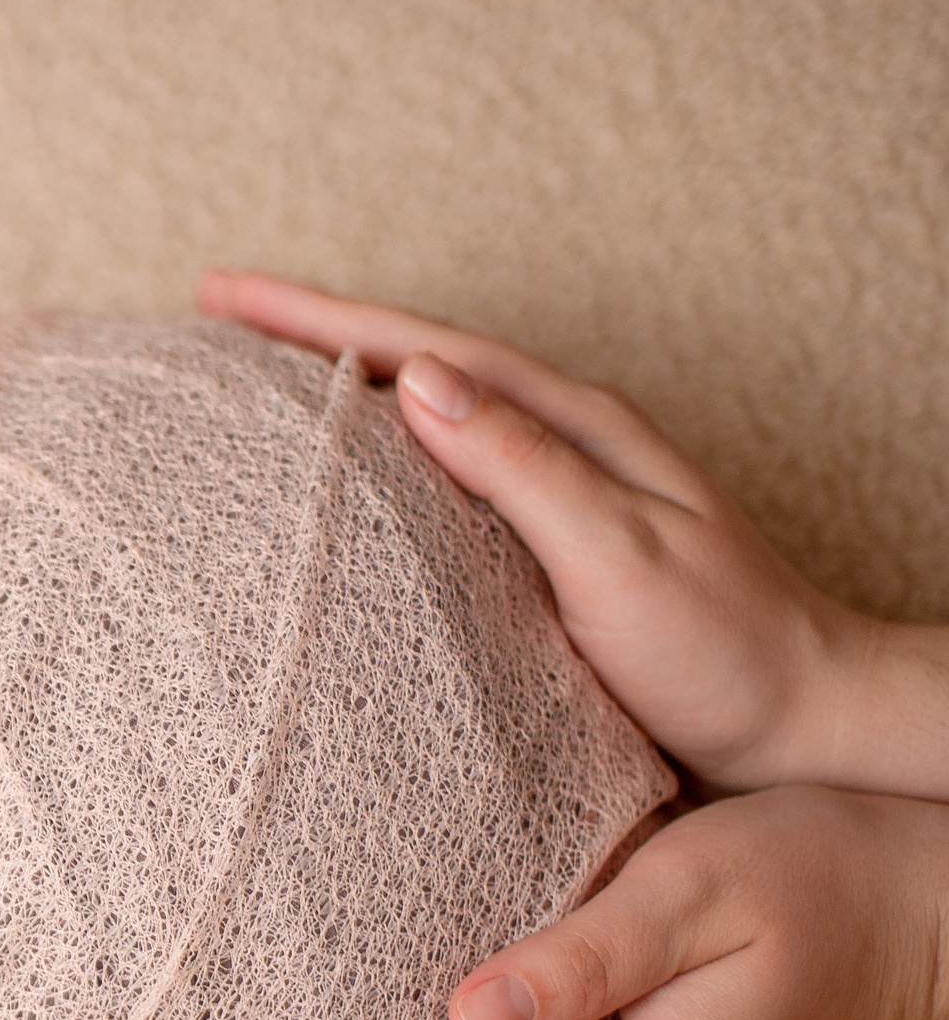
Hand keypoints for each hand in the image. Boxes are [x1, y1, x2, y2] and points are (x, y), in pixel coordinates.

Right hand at [195, 269, 948, 799]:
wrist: (807, 726)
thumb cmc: (724, 652)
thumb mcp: (619, 555)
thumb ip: (523, 466)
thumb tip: (416, 380)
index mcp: (572, 426)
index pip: (420, 348)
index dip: (314, 318)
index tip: (221, 293)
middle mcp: (560, 442)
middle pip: (412, 359)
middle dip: (308, 331)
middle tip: (213, 312)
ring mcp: (553, 491)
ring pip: (422, 412)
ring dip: (336, 387)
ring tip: (252, 380)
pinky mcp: (544, 547)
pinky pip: (436, 475)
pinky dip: (372, 457)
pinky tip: (339, 481)